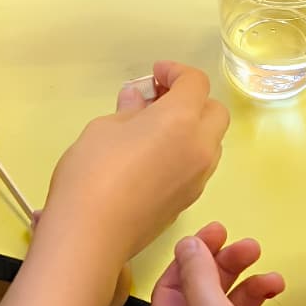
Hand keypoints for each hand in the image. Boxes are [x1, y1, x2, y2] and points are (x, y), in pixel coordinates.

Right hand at [40, 63, 228, 262]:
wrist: (92, 234)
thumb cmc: (92, 171)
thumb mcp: (104, 128)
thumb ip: (130, 110)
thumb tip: (139, 101)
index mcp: (182, 119)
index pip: (196, 83)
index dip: (175, 72)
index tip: (154, 75)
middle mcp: (200, 147)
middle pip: (214, 112)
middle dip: (192, 100)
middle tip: (158, 101)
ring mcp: (198, 178)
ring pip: (210, 142)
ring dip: (191, 129)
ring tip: (153, 131)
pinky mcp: (188, 202)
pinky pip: (197, 167)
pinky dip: (184, 154)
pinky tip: (152, 160)